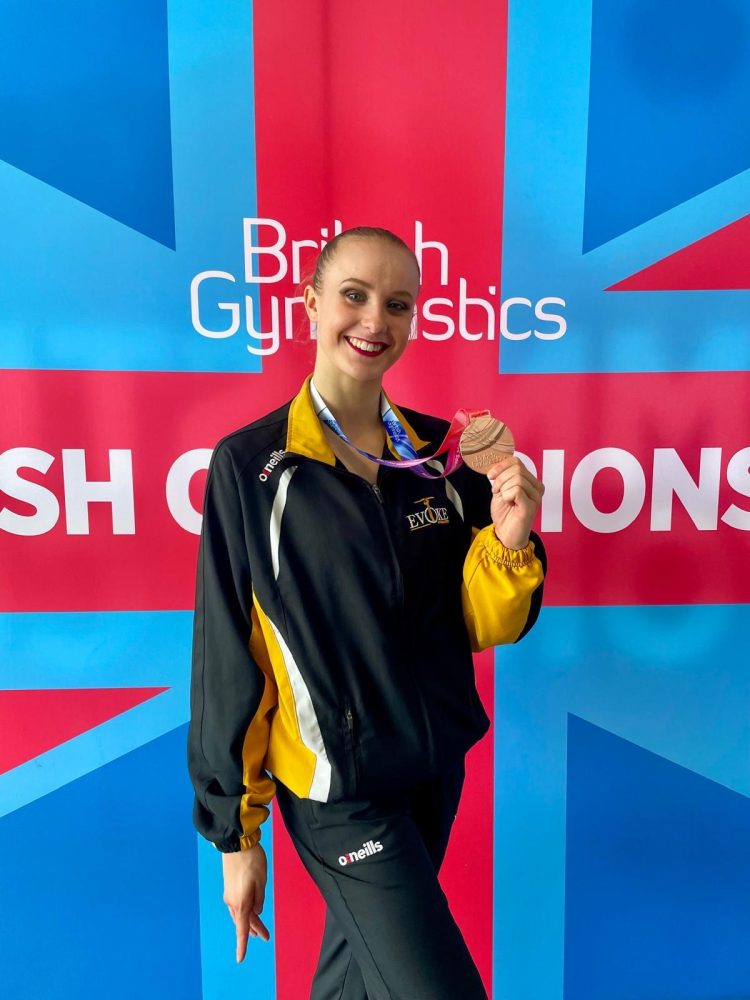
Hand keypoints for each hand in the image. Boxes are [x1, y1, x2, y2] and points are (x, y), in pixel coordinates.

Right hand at [222, 843, 269, 961]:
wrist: (237, 844)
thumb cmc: (252, 861)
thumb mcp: (261, 881)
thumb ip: (260, 899)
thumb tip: (257, 911)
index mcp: (241, 903)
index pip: (243, 929)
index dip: (242, 945)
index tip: (240, 959)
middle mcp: (232, 902)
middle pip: (243, 922)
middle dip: (254, 930)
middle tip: (266, 937)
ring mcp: (229, 895)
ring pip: (240, 914)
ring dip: (250, 921)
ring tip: (259, 928)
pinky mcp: (230, 887)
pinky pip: (237, 905)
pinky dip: (245, 911)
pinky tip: (251, 911)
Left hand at [486, 455, 544, 549]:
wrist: (505, 534)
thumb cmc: (505, 513)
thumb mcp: (501, 490)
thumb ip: (502, 477)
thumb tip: (496, 464)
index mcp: (531, 481)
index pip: (517, 462)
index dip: (501, 466)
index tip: (490, 476)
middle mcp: (537, 488)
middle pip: (517, 469)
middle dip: (501, 478)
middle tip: (496, 491)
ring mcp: (536, 497)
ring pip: (517, 479)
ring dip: (503, 488)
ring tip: (503, 498)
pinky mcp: (531, 506)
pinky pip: (517, 490)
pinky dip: (507, 495)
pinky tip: (508, 503)